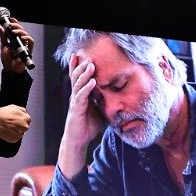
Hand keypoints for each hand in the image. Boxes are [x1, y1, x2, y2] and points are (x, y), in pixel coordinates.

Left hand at [0, 14, 34, 73]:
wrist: (10, 69)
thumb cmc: (7, 60)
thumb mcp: (3, 46)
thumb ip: (3, 37)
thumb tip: (0, 27)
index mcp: (14, 39)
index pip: (16, 28)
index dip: (14, 22)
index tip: (9, 19)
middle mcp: (20, 40)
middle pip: (21, 29)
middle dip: (16, 25)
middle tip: (10, 25)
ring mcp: (25, 45)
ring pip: (26, 34)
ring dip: (20, 31)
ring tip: (13, 32)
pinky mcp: (28, 49)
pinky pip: (31, 41)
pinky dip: (27, 38)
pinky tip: (22, 37)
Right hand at [0, 103, 30, 142]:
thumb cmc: (4, 113)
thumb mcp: (15, 107)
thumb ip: (23, 110)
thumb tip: (25, 113)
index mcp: (27, 119)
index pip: (27, 120)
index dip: (21, 119)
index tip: (16, 119)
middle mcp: (25, 127)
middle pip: (24, 127)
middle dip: (19, 125)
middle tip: (11, 123)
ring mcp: (20, 134)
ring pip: (19, 133)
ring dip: (15, 131)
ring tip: (8, 127)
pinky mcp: (14, 139)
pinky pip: (14, 138)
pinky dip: (11, 135)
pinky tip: (7, 131)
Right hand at [55, 53, 105, 176]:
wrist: (78, 141)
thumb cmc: (88, 126)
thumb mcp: (100, 111)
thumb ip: (105, 102)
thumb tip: (120, 98)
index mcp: (81, 95)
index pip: (78, 78)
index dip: (78, 66)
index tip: (81, 55)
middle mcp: (76, 96)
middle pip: (76, 77)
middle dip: (82, 66)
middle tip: (89, 56)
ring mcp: (75, 102)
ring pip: (78, 85)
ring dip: (85, 74)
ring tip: (91, 65)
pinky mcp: (76, 110)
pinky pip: (81, 97)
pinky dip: (86, 89)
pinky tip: (92, 82)